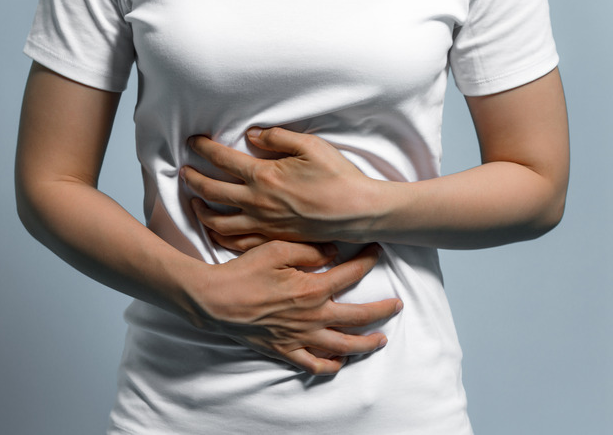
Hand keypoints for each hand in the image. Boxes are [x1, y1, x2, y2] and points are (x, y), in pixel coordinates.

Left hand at [180, 127, 382, 244]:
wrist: (358, 211)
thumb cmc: (338, 176)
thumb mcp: (310, 145)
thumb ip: (278, 137)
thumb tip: (253, 135)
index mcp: (264, 175)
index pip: (223, 160)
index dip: (204, 148)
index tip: (194, 141)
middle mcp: (258, 202)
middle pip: (212, 192)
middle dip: (192, 179)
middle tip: (184, 171)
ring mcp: (264, 224)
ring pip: (219, 222)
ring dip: (201, 211)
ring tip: (194, 203)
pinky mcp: (274, 238)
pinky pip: (238, 242)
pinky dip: (221, 236)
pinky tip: (218, 231)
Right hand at [190, 240, 401, 375]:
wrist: (214, 300)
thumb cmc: (244, 272)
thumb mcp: (276, 248)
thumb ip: (309, 248)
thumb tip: (334, 251)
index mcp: (312, 288)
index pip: (351, 274)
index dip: (368, 260)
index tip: (377, 251)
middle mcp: (312, 316)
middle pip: (359, 317)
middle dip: (383, 310)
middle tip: (397, 304)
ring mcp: (300, 337)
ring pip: (344, 346)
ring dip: (367, 343)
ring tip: (381, 340)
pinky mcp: (285, 350)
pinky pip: (314, 365)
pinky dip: (331, 365)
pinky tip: (340, 361)